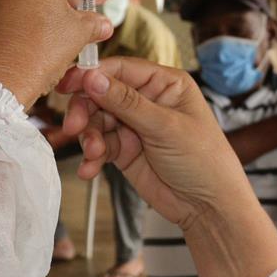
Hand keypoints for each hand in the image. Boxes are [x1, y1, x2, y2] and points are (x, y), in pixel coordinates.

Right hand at [58, 59, 261, 230]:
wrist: (208, 207)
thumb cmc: (203, 160)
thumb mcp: (165, 127)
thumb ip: (126, 102)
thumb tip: (92, 77)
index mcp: (165, 84)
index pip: (121, 69)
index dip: (92, 74)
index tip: (68, 85)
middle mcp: (148, 101)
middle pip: (102, 94)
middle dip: (86, 111)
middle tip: (74, 127)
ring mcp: (135, 126)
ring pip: (97, 122)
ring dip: (90, 137)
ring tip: (94, 155)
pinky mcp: (125, 151)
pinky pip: (100, 146)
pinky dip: (92, 157)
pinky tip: (90, 170)